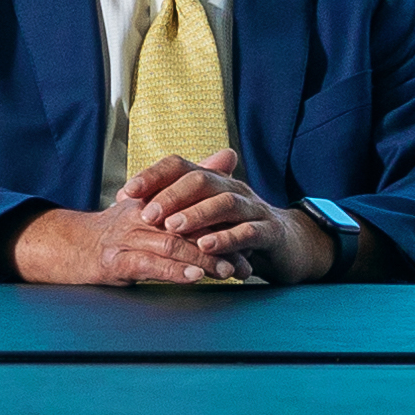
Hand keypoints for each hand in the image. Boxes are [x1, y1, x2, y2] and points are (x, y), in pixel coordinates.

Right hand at [6, 196, 230, 284]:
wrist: (73, 248)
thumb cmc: (121, 227)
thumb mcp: (156, 201)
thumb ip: (193, 179)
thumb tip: (230, 153)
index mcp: (154, 199)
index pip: (193, 204)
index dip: (222, 220)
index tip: (248, 234)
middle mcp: (140, 216)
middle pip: (187, 227)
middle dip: (219, 245)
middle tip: (244, 261)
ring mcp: (126, 238)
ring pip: (171, 245)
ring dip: (202, 260)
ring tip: (227, 271)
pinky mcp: (115, 261)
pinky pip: (148, 264)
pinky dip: (173, 271)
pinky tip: (193, 277)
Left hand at [129, 149, 336, 284]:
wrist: (289, 245)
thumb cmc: (237, 230)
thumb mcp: (206, 216)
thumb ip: (175, 206)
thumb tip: (130, 199)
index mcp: (215, 181)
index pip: (181, 166)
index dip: (153, 176)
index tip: (126, 192)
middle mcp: (234, 188)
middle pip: (201, 181)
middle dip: (171, 196)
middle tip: (147, 215)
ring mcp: (254, 209)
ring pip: (226, 203)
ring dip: (197, 215)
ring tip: (173, 228)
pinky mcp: (271, 232)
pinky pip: (250, 232)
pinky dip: (228, 239)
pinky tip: (207, 247)